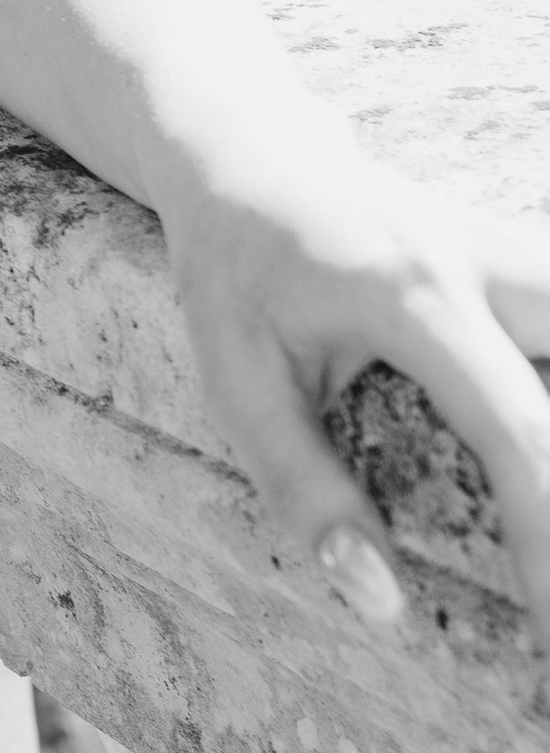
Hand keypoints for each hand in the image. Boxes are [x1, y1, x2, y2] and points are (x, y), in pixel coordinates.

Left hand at [160, 138, 549, 660]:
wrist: (244, 149)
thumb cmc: (232, 269)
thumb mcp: (237, 378)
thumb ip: (304, 488)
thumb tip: (382, 603)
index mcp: (416, 296)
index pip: (518, 432)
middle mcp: (487, 263)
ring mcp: (513, 249)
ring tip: (547, 542)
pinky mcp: (521, 255)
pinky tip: (539, 450)